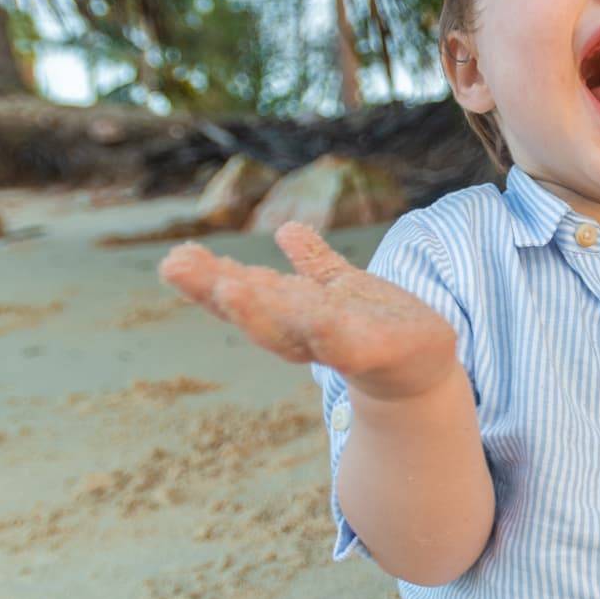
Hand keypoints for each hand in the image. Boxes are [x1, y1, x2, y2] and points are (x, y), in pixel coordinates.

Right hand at [158, 222, 460, 399]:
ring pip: (294, 329)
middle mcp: (307, 332)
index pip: (245, 294)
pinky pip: (352, 344)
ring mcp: (341, 344)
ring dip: (261, 311)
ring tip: (229, 288)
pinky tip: (319, 319)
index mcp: (294, 313)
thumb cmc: (380, 327)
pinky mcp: (380, 352)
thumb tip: (285, 230)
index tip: (174, 259)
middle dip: (218, 292)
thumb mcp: (345, 290)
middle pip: (256, 313)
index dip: (208, 280)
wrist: (425, 368)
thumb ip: (316, 264)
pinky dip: (332, 333)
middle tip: (177, 267)